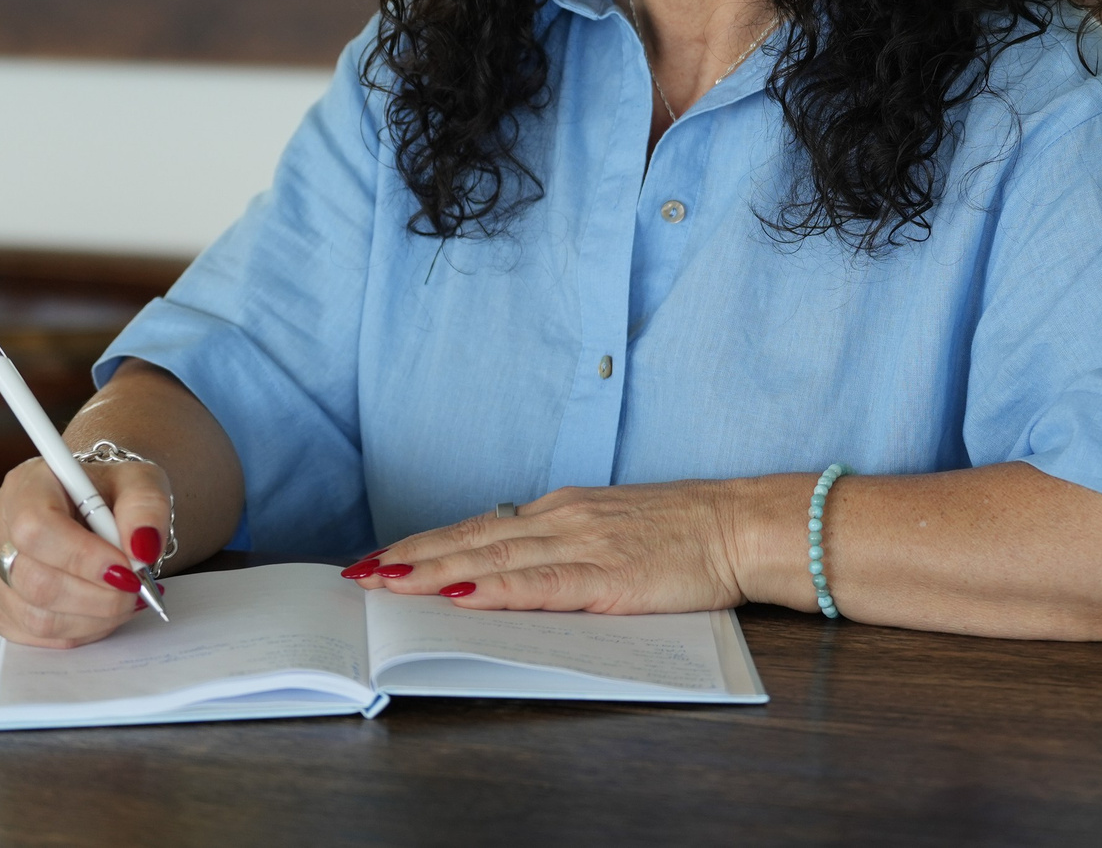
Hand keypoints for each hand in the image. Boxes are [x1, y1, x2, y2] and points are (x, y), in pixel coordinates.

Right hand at [0, 455, 171, 647]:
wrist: (95, 506)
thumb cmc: (111, 492)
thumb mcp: (140, 481)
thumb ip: (146, 508)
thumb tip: (142, 549)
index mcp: (27, 486)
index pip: (36, 528)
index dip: (82, 557)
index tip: (127, 570)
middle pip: (34, 580)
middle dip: (96, 597)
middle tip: (136, 590)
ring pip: (34, 615)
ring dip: (92, 618)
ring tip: (125, 601)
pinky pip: (33, 633)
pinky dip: (77, 630)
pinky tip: (101, 611)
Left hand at [346, 478, 781, 613]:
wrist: (741, 525)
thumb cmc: (686, 533)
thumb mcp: (615, 529)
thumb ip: (566, 545)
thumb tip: (514, 566)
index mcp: (565, 509)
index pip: (481, 526)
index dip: (427, 542)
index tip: (383, 555)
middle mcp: (564, 518)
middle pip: (473, 537)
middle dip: (412, 556)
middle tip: (360, 572)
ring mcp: (583, 544)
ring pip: (494, 557)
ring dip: (436, 570)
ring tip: (390, 582)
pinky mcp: (607, 575)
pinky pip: (541, 583)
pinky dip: (497, 588)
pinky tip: (463, 594)